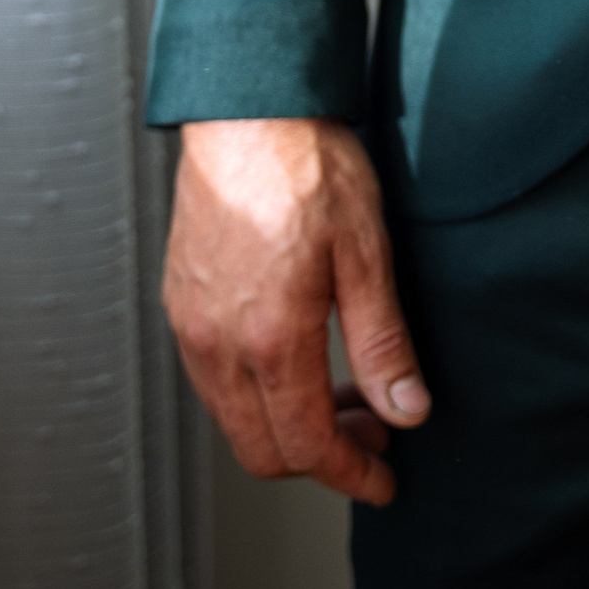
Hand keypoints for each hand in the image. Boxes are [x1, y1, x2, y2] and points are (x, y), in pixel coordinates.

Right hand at [163, 117, 430, 504]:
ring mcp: (192, 325)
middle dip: (323, 457)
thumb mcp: (366, 251)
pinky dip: (257, 394)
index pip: (307, 444)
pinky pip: (214, 381)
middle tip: (375, 433)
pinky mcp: (181, 303)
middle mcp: (219, 343)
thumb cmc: (307, 164)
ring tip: (345, 393)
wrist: (247, 108)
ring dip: (288, 426)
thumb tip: (407, 409)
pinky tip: (298, 360)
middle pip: (263, 450)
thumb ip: (382, 340)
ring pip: (235, 420)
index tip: (383, 480)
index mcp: (270, 336)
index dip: (350, 474)